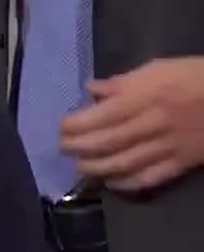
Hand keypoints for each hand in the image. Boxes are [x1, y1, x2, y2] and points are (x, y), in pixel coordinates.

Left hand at [61, 57, 203, 191]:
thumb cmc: (197, 77)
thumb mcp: (161, 68)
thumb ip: (124, 81)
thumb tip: (92, 89)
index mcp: (146, 97)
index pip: (102, 116)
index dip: (76, 125)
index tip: (62, 127)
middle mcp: (152, 123)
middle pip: (107, 142)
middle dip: (79, 148)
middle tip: (63, 148)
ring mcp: (168, 146)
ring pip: (124, 163)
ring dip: (96, 168)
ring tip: (81, 167)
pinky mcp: (182, 163)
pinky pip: (149, 177)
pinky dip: (127, 183)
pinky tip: (111, 182)